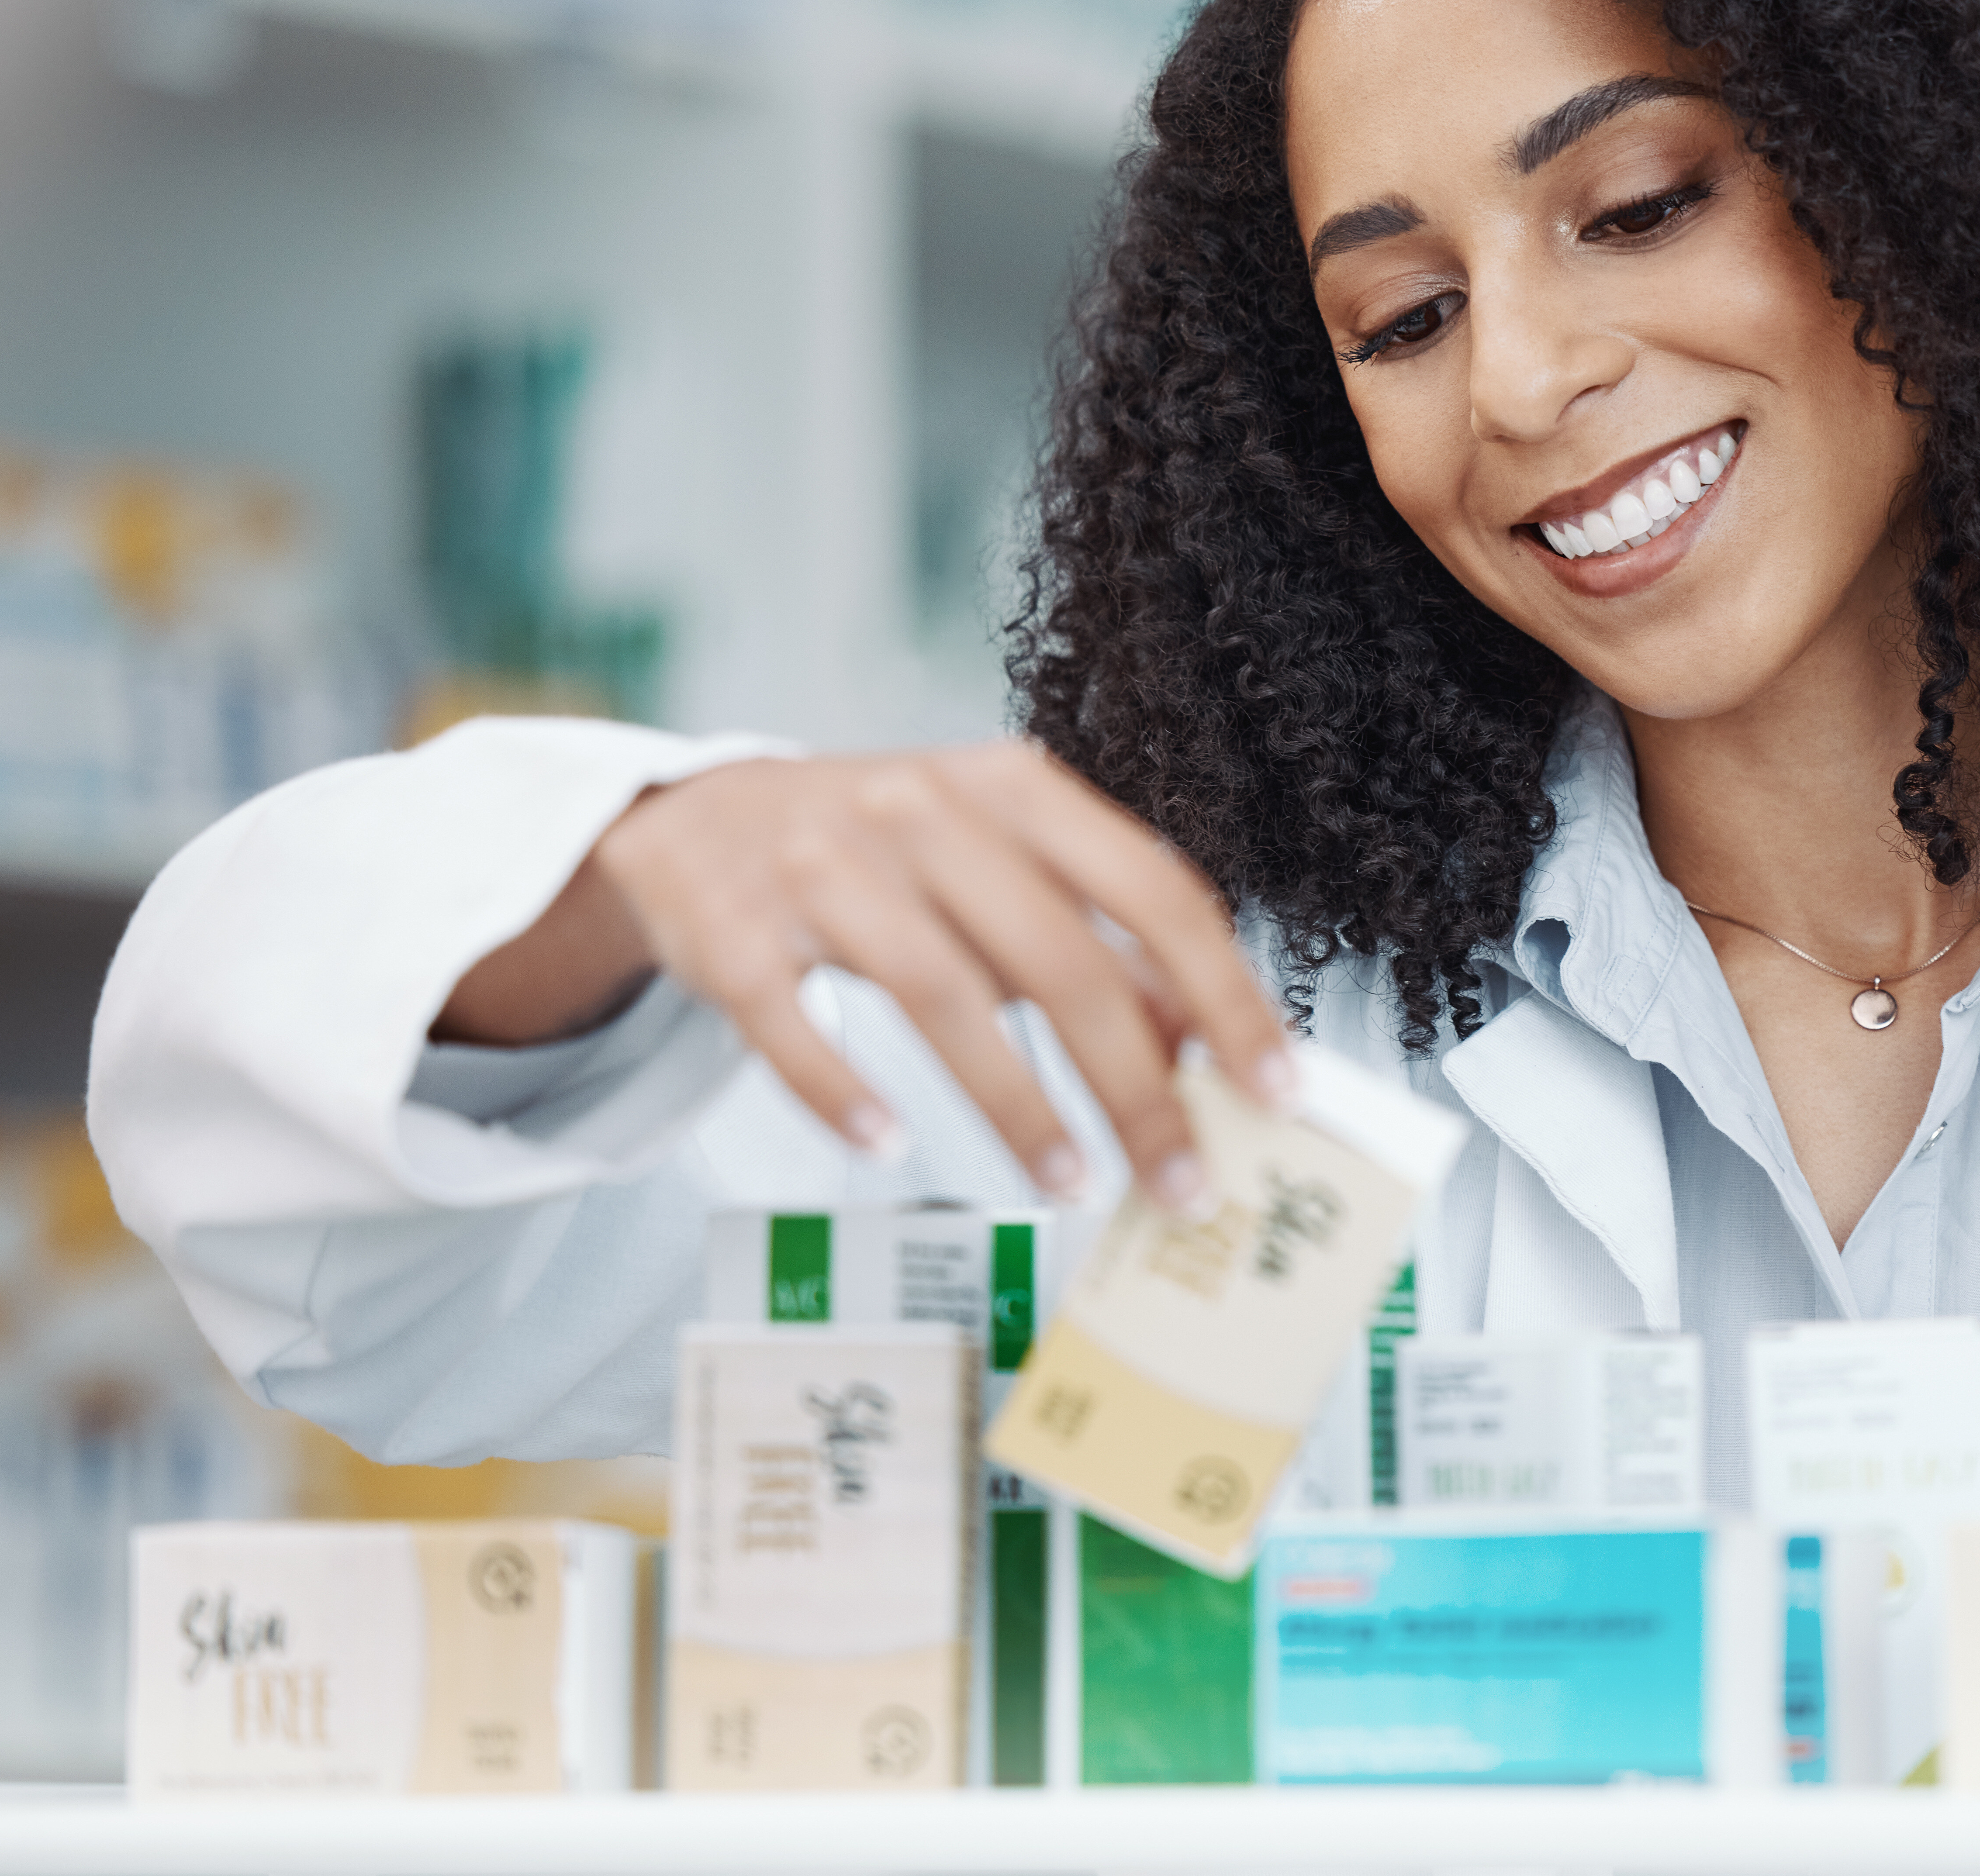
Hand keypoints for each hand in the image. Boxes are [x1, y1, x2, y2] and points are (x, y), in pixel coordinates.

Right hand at [437, 745, 1294, 1214]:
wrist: (702, 817)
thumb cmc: (889, 857)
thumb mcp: (1007, 870)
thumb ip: (1106, 945)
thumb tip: (1208, 1041)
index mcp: (1017, 791)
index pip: (1154, 891)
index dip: (1224, 996)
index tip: (1277, 1091)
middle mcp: (926, 812)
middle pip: (1058, 957)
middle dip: (1134, 1086)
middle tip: (1184, 1183)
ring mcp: (823, 865)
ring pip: (939, 992)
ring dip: (1017, 1105)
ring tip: (1072, 1188)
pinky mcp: (734, 927)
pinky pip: (792, 1020)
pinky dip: (842, 1089)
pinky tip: (886, 1149)